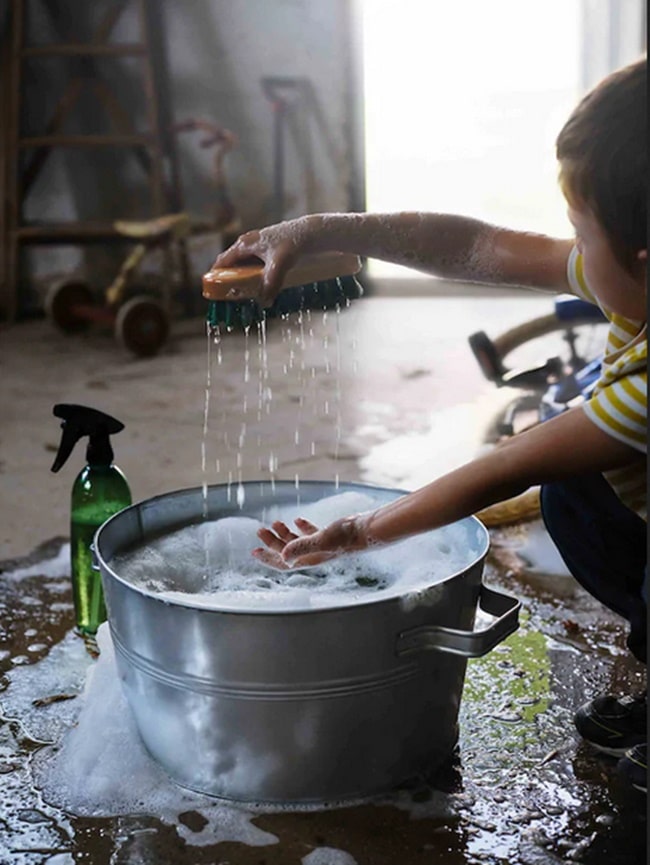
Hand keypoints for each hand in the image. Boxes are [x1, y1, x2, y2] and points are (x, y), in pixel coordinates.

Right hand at [212, 217, 315, 306]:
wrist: (311, 232)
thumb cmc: (293, 243)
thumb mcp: (279, 266)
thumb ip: (271, 284)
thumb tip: (265, 302)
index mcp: (244, 244)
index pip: (222, 261)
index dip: (215, 276)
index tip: (212, 291)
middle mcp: (248, 243)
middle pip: (232, 264)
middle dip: (229, 280)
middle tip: (230, 296)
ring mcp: (258, 246)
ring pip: (244, 264)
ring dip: (243, 278)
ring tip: (244, 294)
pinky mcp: (268, 249)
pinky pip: (255, 264)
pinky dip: (254, 275)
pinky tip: (261, 285)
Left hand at [252, 514, 369, 570]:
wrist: (365, 531)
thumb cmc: (344, 537)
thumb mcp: (320, 540)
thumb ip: (301, 547)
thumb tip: (282, 556)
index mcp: (308, 559)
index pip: (283, 563)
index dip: (268, 559)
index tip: (254, 552)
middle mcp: (312, 555)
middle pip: (286, 552)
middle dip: (272, 542)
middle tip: (260, 530)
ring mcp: (320, 546)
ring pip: (296, 543)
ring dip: (284, 534)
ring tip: (276, 523)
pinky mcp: (328, 536)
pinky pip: (310, 534)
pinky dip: (302, 528)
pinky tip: (297, 520)